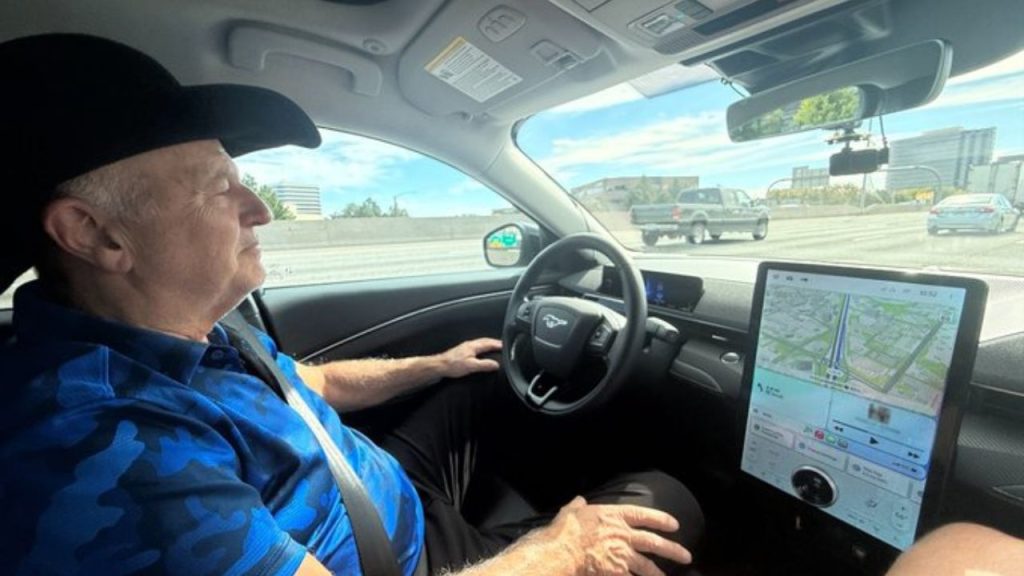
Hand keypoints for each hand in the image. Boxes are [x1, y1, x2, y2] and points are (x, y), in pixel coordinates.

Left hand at [438, 338, 501, 378]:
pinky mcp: (462, 352)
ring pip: (480, 343)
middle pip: (485, 341)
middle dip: (494, 342)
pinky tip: (480, 353)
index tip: (506, 346)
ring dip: (488, 344)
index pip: (489, 343)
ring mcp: (465, 347)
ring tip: (494, 347)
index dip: (498, 344)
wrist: (439, 366)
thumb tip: (496, 365)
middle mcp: (469, 344)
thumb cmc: (452, 365)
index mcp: (473, 346)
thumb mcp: (471, 366)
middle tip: (502, 345)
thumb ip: (484, 365)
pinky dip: (482, 348)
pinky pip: (476, 347)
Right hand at [540, 496, 691, 575]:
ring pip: (647, 566)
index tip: (674, 525)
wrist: (563, 550)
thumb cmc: (566, 530)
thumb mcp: (572, 512)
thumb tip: (579, 500)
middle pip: (654, 542)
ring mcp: (623, 555)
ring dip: (658, 573)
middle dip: (673, 550)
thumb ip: (578, 506)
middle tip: (687, 556)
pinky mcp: (617, 572)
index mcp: (615, 516)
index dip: (661, 519)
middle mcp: (624, 535)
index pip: (644, 516)